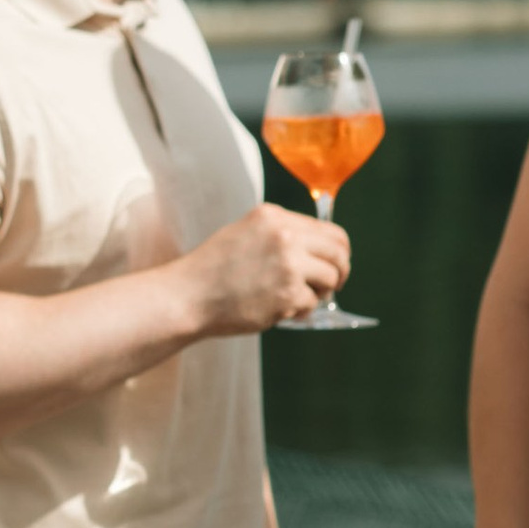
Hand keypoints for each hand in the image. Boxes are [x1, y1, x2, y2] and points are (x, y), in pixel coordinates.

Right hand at [180, 205, 347, 336]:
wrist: (188, 296)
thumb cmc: (212, 270)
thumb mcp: (244, 233)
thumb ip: (279, 233)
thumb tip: (315, 249)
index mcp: (274, 217)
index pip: (329, 230)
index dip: (339, 250)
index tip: (336, 263)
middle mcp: (284, 235)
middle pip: (338, 252)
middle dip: (340, 271)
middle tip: (332, 285)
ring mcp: (288, 264)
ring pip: (330, 278)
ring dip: (319, 293)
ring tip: (296, 299)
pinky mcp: (288, 293)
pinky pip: (312, 303)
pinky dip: (300, 310)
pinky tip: (278, 310)